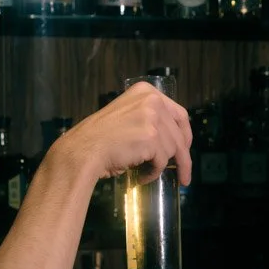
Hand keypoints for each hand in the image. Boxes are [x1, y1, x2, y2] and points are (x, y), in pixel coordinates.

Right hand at [64, 80, 194, 186]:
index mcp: (146, 91)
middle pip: (179, 134)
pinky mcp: (151, 137)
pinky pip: (161, 161)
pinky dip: (153, 173)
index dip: (185, 134)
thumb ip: (149, 118)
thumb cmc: (100, 138)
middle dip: (182, 157)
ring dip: (160, 166)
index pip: (179, 114)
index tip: (186, 148)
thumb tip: (173, 138)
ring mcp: (152, 117)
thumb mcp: (127, 116)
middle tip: (184, 175)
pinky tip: (142, 177)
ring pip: (172, 150)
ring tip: (145, 173)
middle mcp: (152, 100)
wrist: (82, 150)